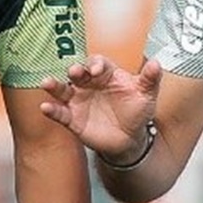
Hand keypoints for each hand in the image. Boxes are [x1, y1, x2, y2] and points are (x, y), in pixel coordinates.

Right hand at [39, 55, 161, 163]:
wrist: (129, 139)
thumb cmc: (136, 111)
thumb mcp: (146, 94)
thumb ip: (150, 79)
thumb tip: (157, 63)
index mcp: (106, 74)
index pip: (98, 63)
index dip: (96, 64)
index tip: (97, 70)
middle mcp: (89, 84)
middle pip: (78, 73)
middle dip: (75, 71)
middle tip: (74, 71)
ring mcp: (79, 100)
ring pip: (63, 89)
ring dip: (54, 86)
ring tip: (46, 82)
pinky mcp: (72, 118)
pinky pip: (60, 112)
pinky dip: (52, 110)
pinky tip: (45, 107)